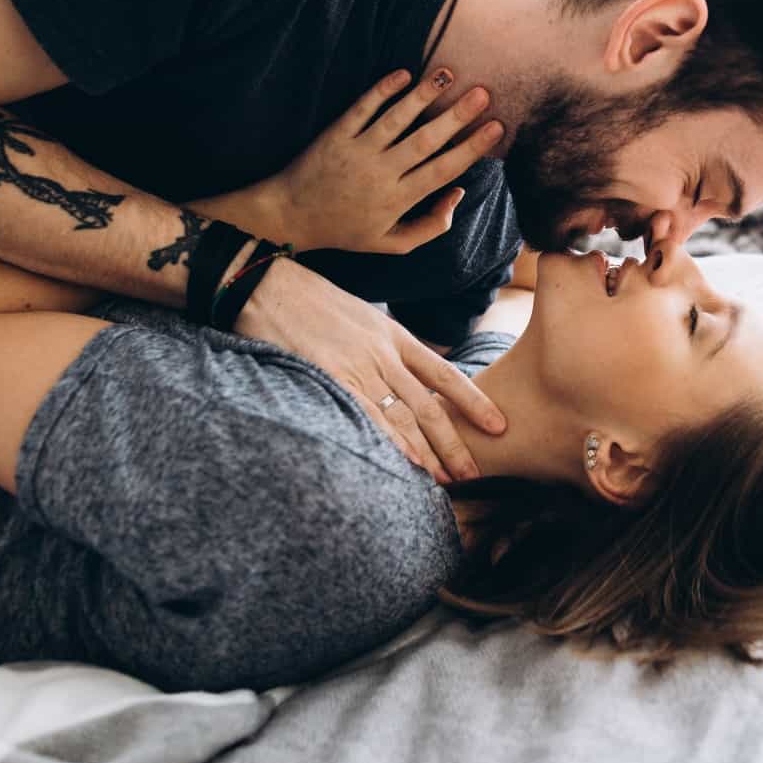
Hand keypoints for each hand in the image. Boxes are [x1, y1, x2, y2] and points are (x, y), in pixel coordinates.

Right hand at [236, 256, 505, 482]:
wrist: (264, 284)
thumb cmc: (307, 301)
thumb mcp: (357, 316)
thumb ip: (380, 346)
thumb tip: (396, 376)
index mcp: (393, 335)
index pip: (445, 374)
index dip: (473, 402)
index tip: (498, 425)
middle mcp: (383, 352)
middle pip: (430, 404)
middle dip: (455, 441)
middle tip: (474, 472)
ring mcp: (358, 365)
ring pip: (404, 415)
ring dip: (428, 450)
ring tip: (447, 478)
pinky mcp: (330, 377)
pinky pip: (369, 416)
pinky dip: (392, 442)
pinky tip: (409, 462)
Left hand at [263, 68, 502, 252]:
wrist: (290, 217)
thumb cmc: (347, 230)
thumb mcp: (393, 242)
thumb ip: (432, 225)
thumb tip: (458, 192)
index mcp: (398, 199)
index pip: (444, 169)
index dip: (473, 148)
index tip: (497, 128)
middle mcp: (380, 173)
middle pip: (426, 141)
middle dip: (457, 116)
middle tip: (483, 93)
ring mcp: (357, 152)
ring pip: (396, 120)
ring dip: (424, 95)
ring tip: (447, 73)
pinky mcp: (336, 135)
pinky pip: (362, 109)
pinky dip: (382, 90)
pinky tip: (403, 73)